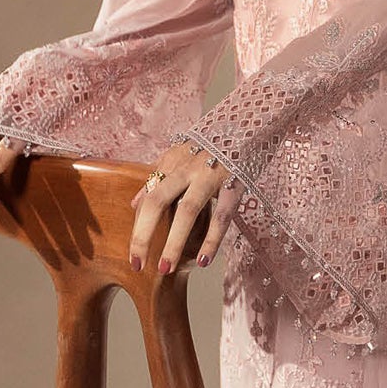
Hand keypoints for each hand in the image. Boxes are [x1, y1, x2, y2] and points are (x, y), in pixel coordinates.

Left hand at [128, 140, 242, 275]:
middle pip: (157, 203)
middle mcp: (186, 168)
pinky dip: (212, 239)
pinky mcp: (235, 182)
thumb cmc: (216, 141)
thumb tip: (134, 204)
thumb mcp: (182, 155)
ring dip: (173, 242)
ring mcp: (211, 175)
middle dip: (143, 235)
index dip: (137, 228)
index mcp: (173, 162)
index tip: (133, 257)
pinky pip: (222, 215)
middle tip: (137, 265)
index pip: (148, 197)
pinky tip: (203, 260)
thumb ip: (157, 178)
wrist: (254, 118)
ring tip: (165, 269)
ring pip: (187, 211)